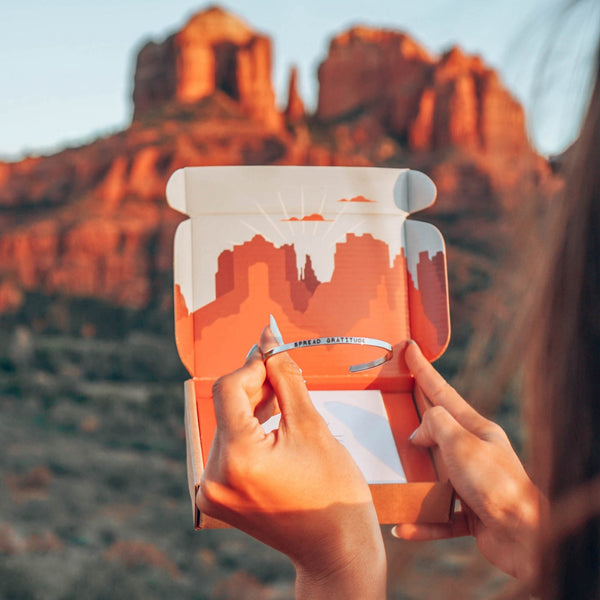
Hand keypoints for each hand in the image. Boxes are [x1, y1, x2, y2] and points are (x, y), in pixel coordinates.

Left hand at [197, 323, 385, 598]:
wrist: (336, 549)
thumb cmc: (333, 490)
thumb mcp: (312, 425)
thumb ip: (285, 377)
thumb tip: (269, 339)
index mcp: (237, 459)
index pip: (230, 389)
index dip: (254, 365)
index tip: (275, 351)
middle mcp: (214, 477)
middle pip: (227, 407)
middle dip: (255, 383)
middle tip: (282, 365)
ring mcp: (212, 491)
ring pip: (228, 426)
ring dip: (252, 406)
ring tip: (282, 393)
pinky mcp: (217, 497)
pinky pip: (228, 448)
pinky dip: (248, 430)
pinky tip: (272, 418)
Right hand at [392, 342, 544, 582]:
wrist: (524, 536)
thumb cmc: (497, 484)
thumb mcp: (461, 442)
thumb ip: (436, 424)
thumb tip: (419, 433)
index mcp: (475, 429)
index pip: (442, 392)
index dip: (423, 370)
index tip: (410, 349)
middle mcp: (472, 453)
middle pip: (436, 432)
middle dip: (415, 421)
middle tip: (394, 407)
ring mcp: (471, 484)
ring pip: (433, 476)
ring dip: (413, 481)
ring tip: (393, 478)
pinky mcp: (469, 513)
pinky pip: (437, 515)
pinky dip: (421, 521)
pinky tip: (402, 527)